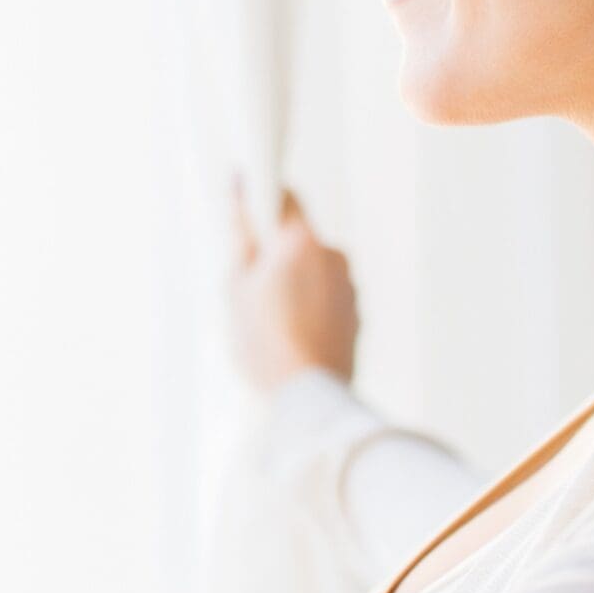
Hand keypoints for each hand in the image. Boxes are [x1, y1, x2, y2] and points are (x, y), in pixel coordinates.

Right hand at [225, 174, 358, 392]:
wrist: (308, 396)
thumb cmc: (267, 342)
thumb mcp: (238, 287)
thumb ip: (240, 237)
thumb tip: (239, 196)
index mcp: (303, 241)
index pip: (285, 197)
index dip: (262, 202)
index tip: (246, 211)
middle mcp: (333, 257)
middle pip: (298, 239)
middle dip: (274, 254)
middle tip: (249, 286)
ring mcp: (349, 287)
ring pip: (313, 271)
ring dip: (293, 283)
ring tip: (270, 320)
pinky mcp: (355, 315)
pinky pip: (327, 298)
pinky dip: (310, 307)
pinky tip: (291, 334)